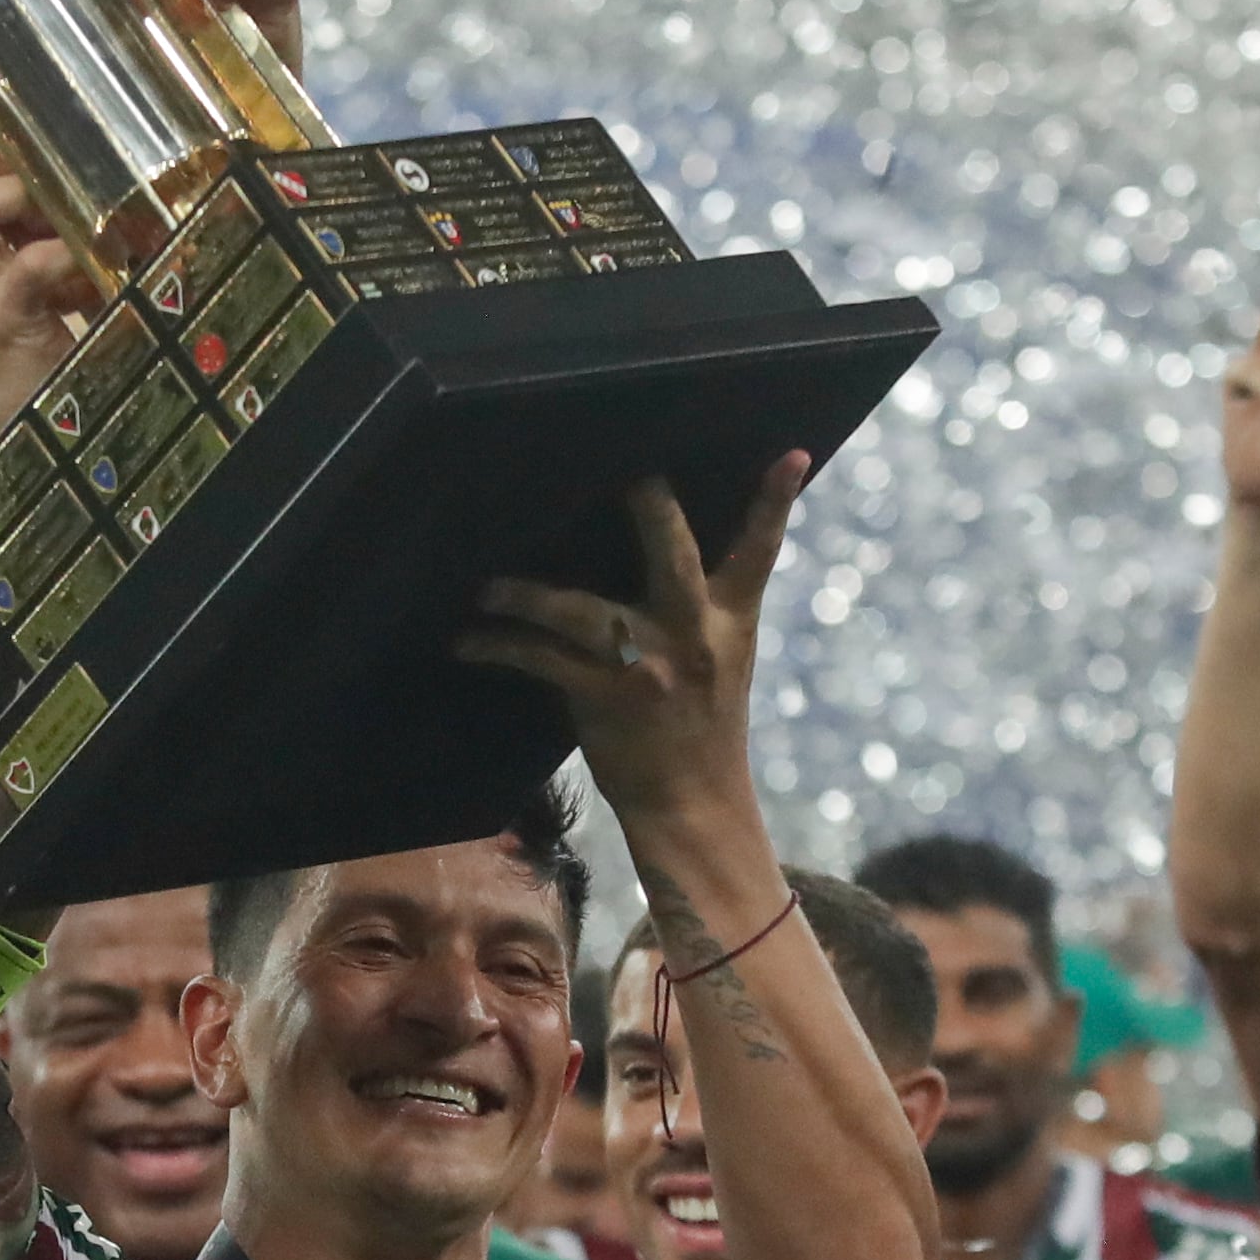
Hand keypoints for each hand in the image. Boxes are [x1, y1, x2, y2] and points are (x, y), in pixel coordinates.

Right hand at [0, 119, 102, 435]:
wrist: (75, 448)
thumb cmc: (100, 341)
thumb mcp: (95, 260)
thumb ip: (105, 208)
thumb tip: (167, 130)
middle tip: (33, 166)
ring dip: (7, 191)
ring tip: (58, 213)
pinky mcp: (13, 332)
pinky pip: (20, 274)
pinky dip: (55, 258)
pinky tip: (92, 270)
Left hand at [455, 455, 811, 820]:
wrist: (693, 806)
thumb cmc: (698, 725)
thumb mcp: (718, 659)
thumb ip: (695, 607)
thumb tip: (650, 549)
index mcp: (730, 619)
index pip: (760, 550)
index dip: (776, 500)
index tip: (791, 453)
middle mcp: (694, 633)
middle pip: (673, 554)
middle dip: (650, 508)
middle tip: (625, 470)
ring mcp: (650, 665)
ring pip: (582, 609)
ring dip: (526, 594)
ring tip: (486, 587)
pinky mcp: (605, 697)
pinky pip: (542, 660)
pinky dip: (500, 647)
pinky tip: (467, 642)